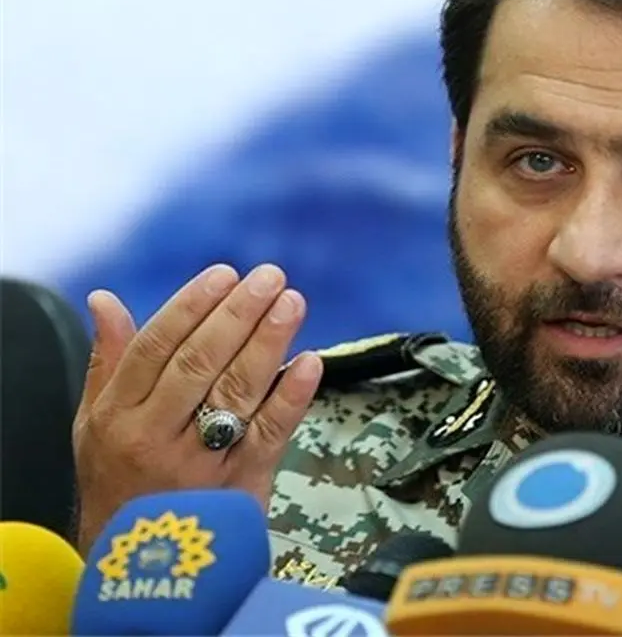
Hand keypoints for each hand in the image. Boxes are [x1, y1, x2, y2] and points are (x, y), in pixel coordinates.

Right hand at [71, 264, 323, 554]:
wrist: (138, 564)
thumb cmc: (120, 482)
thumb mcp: (95, 424)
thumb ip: (109, 360)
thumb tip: (106, 300)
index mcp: (119, 416)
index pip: (155, 348)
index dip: (191, 306)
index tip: (223, 275)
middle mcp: (156, 436)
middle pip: (199, 364)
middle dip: (238, 315)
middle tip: (269, 278)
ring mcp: (201, 462)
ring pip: (237, 392)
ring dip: (268, 343)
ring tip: (291, 303)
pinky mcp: (242, 483)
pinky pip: (270, 434)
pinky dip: (292, 397)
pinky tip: (310, 363)